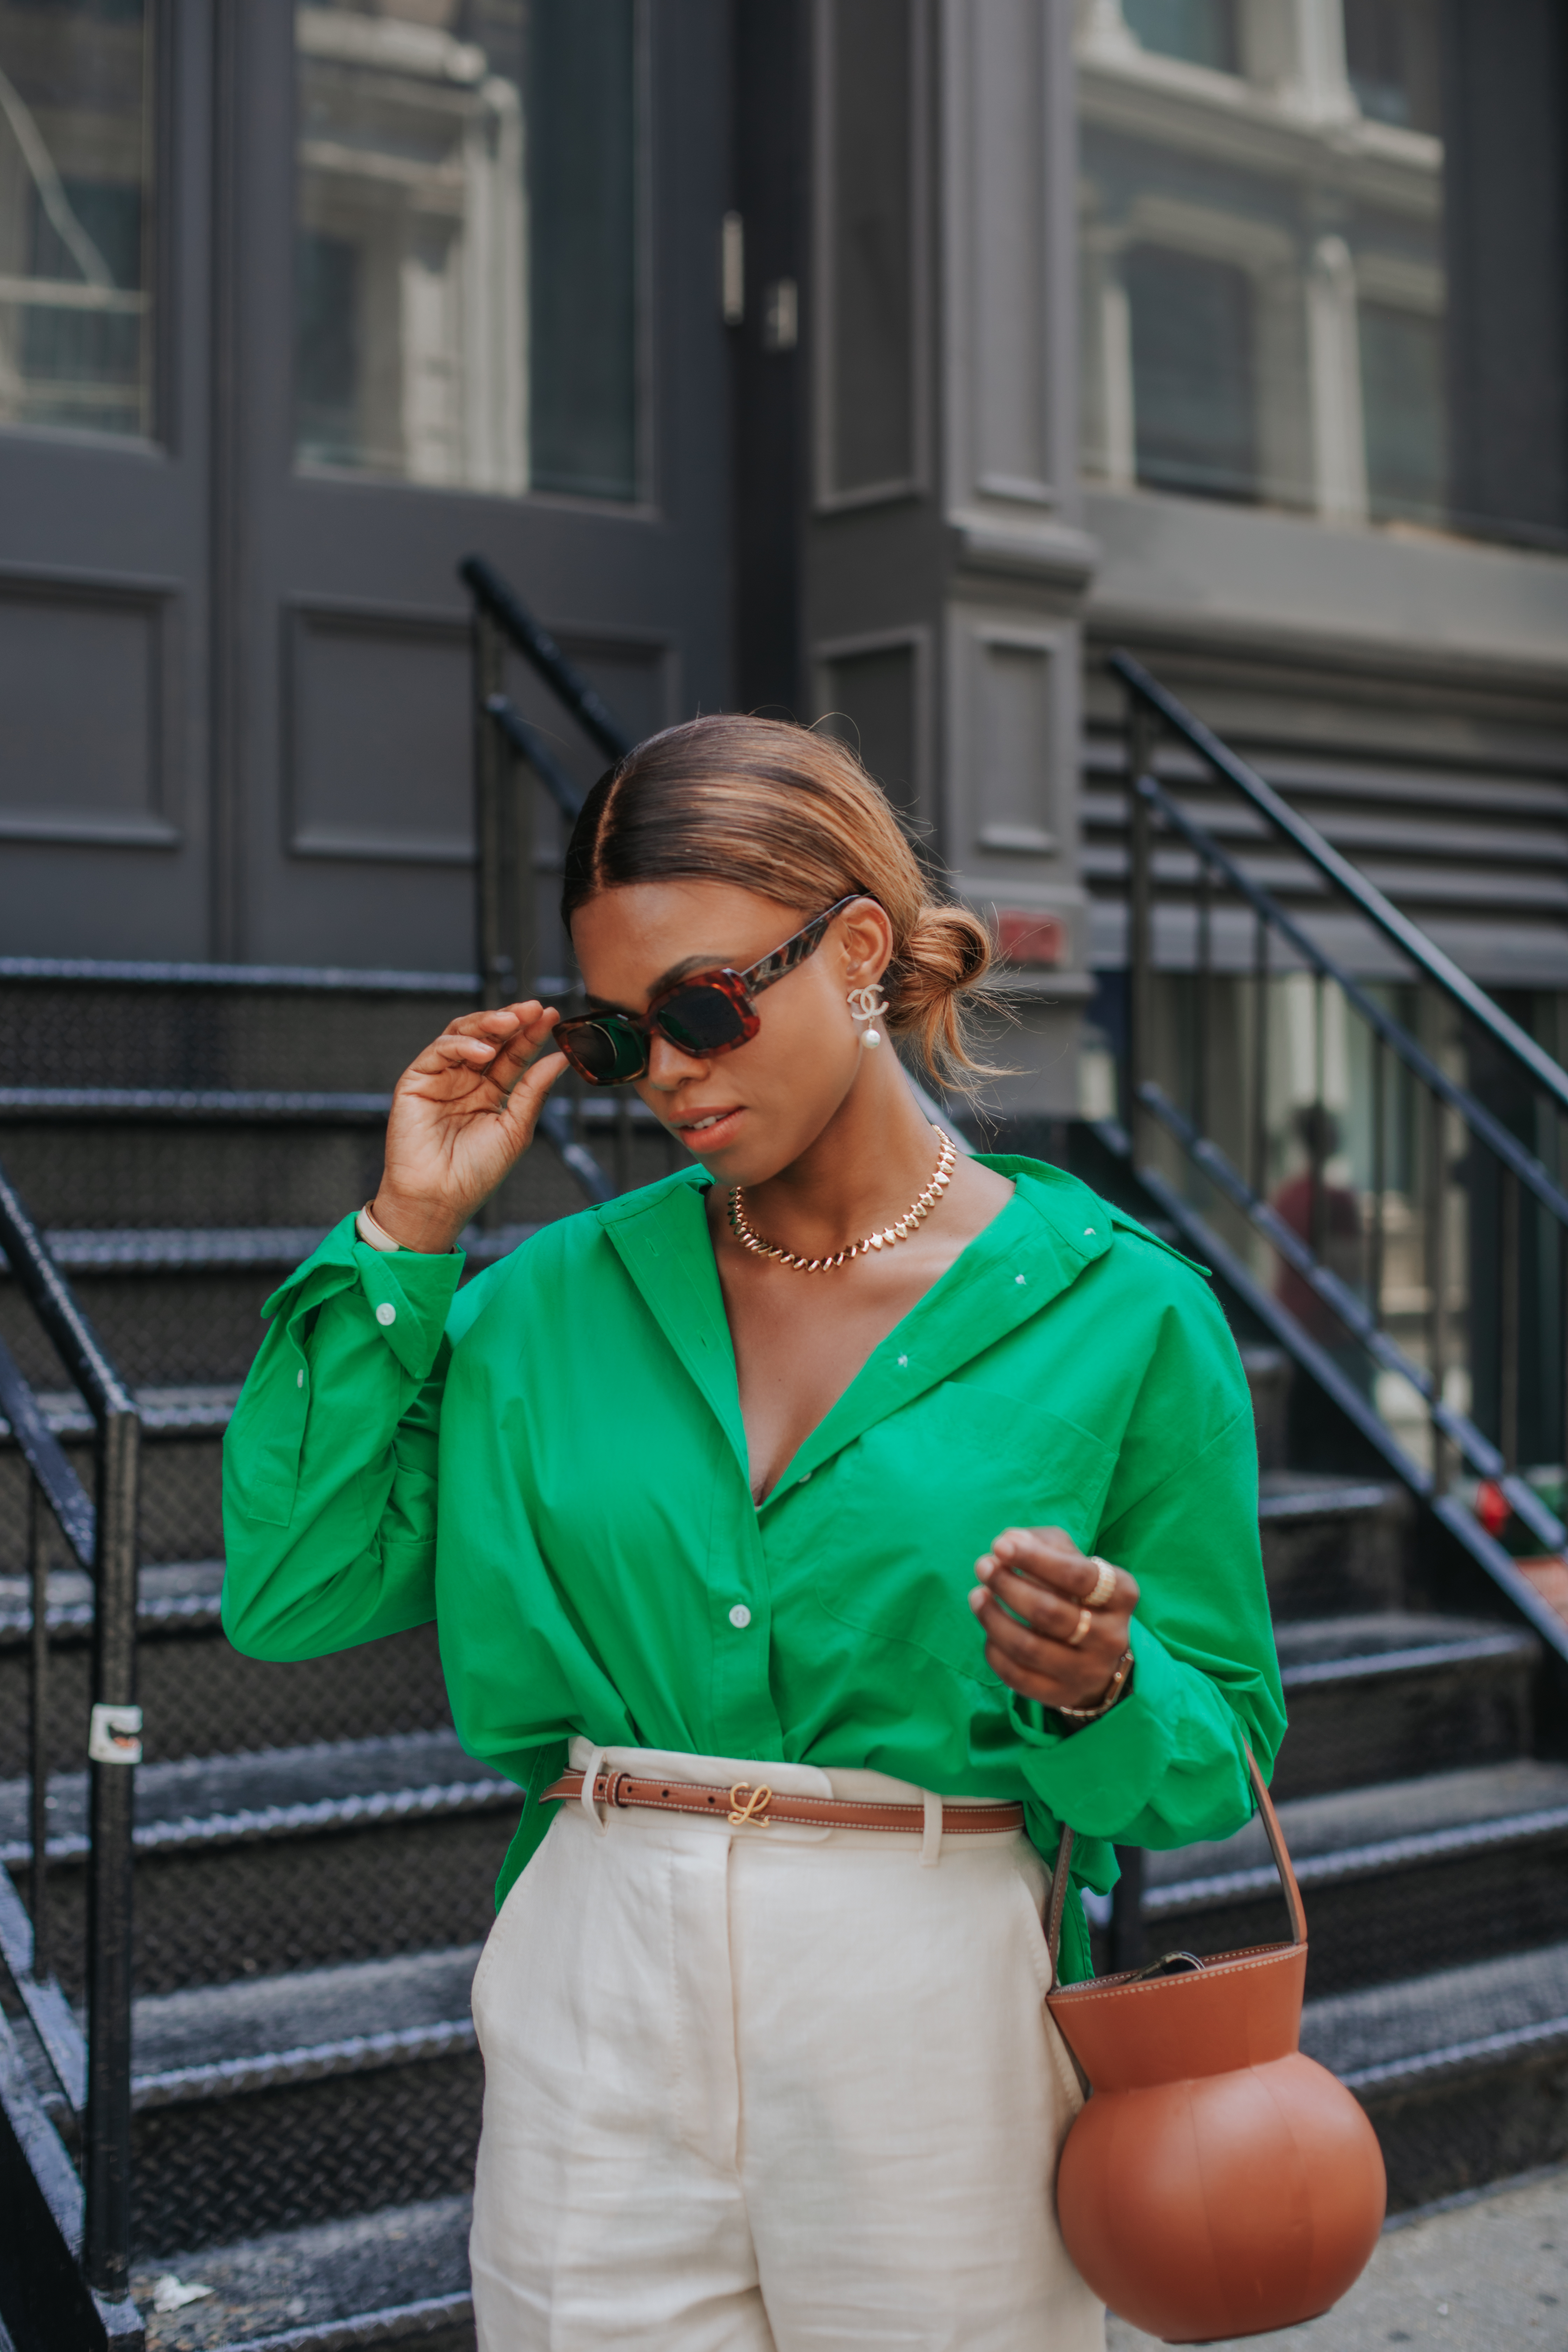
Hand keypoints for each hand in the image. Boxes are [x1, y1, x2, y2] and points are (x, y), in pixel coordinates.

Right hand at [369, 1002, 566, 1251]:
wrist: (439, 1199)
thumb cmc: (476, 1173)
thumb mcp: (516, 1129)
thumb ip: (534, 1091)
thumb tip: (561, 1058)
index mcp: (489, 1092)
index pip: (512, 1055)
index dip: (531, 1035)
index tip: (552, 1017)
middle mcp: (464, 1080)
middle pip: (489, 1038)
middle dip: (512, 1020)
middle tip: (534, 1010)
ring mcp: (440, 1078)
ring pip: (462, 1035)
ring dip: (488, 1024)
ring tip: (513, 1022)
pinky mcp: (415, 1081)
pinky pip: (437, 1051)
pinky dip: (461, 1045)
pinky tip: (484, 1051)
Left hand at [968, 1527, 1137, 1713]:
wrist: (1097, 1655)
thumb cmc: (1077, 1594)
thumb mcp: (1071, 1561)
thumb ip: (1044, 1543)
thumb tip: (1010, 1540)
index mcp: (1120, 1595)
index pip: (1077, 1575)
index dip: (1035, 1558)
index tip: (999, 1544)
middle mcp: (1111, 1636)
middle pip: (1049, 1612)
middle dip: (1007, 1585)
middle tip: (983, 1566)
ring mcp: (1087, 1671)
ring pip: (1028, 1647)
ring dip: (992, 1617)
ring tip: (977, 1595)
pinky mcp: (1062, 1695)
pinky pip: (1016, 1676)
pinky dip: (994, 1650)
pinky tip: (989, 1630)